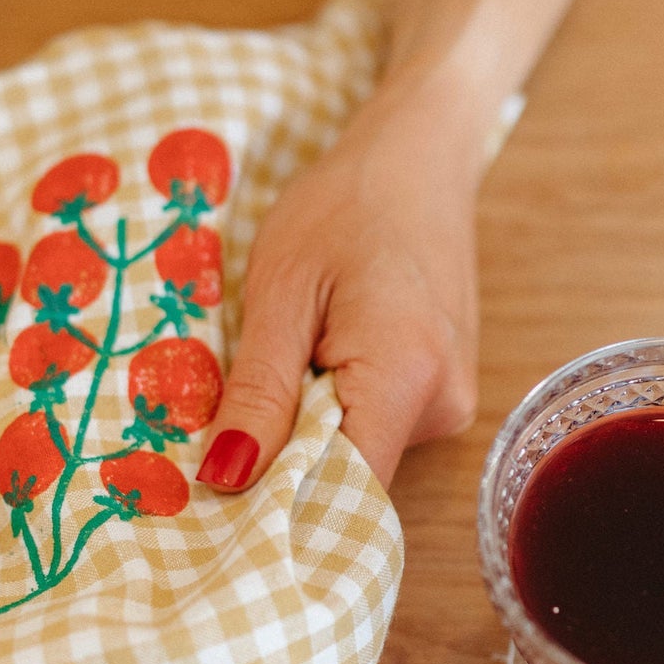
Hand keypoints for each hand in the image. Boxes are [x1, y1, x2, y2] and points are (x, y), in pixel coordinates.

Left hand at [196, 71, 484, 493]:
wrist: (416, 155)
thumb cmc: (342, 206)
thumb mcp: (280, 291)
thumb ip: (259, 391)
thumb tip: (226, 478)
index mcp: (405, 378)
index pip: (344, 494)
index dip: (276, 508)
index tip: (212, 507)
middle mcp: (443, 405)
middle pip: (348, 477)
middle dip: (282, 463)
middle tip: (220, 424)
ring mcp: (450, 400)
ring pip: (358, 452)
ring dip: (304, 430)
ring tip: (277, 366)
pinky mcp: (442, 390)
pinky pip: (374, 426)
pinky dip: (331, 410)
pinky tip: (310, 361)